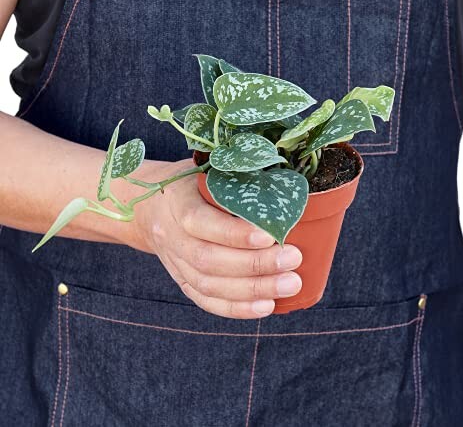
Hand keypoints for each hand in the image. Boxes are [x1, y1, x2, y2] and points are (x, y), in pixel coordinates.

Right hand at [130, 159, 302, 318]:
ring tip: (290, 284)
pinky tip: (266, 306)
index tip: (270, 236)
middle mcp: (172, 237)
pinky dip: (237, 308)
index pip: (200, 222)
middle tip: (293, 259)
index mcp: (177, 203)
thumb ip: (235, 181)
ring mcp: (175, 263)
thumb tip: (283, 190)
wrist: (151, 210)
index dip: (234, 234)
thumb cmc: (192, 185)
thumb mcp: (206, 172)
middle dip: (255, 264)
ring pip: (209, 285)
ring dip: (253, 289)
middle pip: (208, 259)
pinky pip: (207, 301)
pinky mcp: (183, 281)